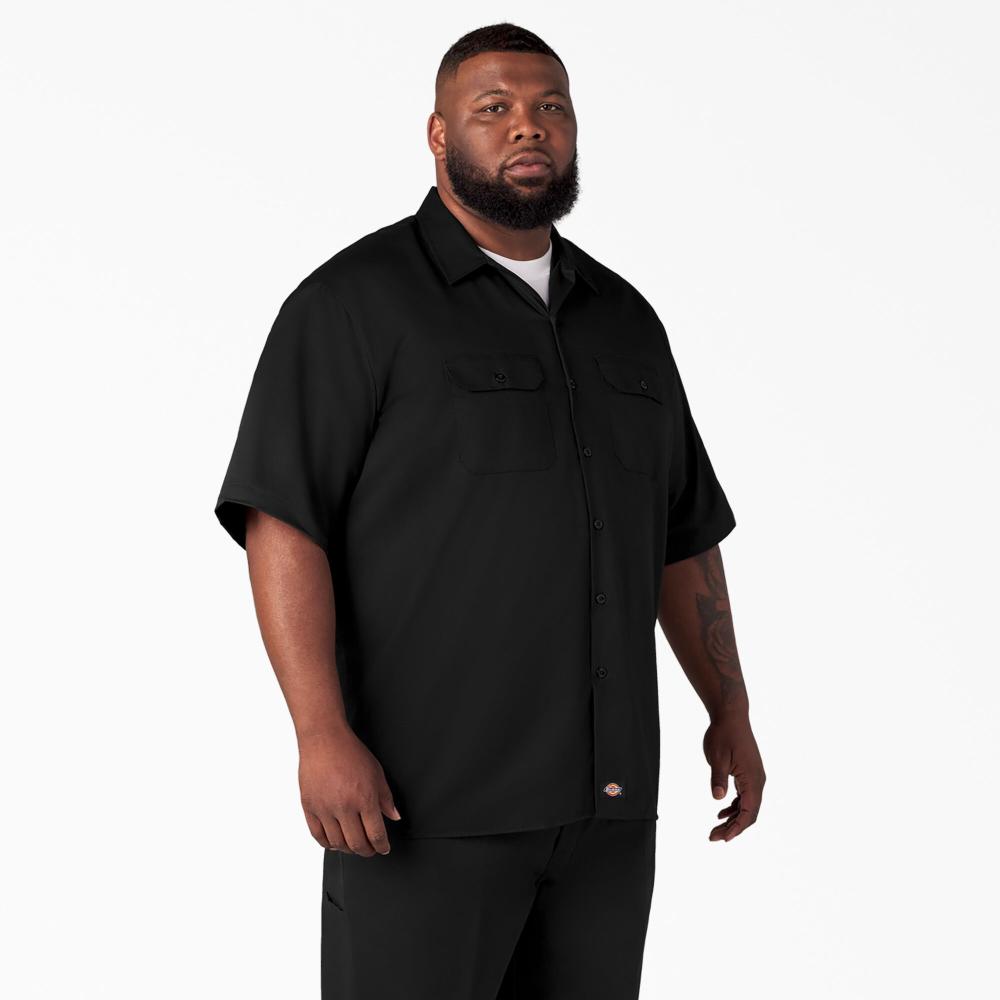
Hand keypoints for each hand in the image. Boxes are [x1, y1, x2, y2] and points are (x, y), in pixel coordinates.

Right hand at [298, 727, 401, 855]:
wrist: (324, 740)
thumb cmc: (351, 752)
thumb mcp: (377, 773)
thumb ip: (386, 798)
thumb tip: (394, 817)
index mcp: (364, 798)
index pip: (376, 835)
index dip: (382, 846)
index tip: (384, 848)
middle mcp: (344, 807)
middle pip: (357, 844)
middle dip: (367, 851)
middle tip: (371, 850)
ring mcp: (325, 808)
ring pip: (337, 843)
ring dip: (348, 849)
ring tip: (354, 845)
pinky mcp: (309, 807)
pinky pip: (318, 835)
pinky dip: (328, 844)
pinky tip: (335, 842)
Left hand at [703, 713, 765, 841]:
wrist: (731, 715)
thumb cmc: (723, 734)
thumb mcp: (717, 757)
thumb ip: (718, 778)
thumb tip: (718, 799)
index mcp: (753, 779)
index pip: (748, 812)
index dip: (736, 828)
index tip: (722, 838)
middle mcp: (758, 781)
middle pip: (749, 813)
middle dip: (733, 827)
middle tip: (713, 836)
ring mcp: (754, 777)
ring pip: (748, 805)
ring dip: (733, 818)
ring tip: (715, 828)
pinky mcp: (749, 773)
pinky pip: (745, 796)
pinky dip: (735, 807)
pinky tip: (721, 812)